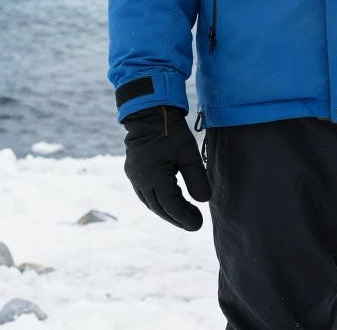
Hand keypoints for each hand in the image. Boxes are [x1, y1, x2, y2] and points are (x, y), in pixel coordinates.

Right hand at [123, 105, 211, 230]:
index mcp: (153, 177)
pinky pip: (145, 193)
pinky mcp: (133, 170)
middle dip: (176, 218)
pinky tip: (169, 202)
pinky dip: (158, 201)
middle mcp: (140, 180)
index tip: (199, 225)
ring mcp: (134, 176)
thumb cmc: (170, 130)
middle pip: (159, 208)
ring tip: (183, 216)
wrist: (148, 111)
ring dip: (166, 211)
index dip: (185, 217)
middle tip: (193, 224)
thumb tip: (203, 201)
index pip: (171, 205)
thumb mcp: (188, 152)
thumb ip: (196, 178)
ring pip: (150, 202)